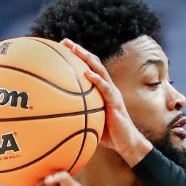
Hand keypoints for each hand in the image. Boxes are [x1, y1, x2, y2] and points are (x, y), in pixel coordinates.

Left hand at [60, 39, 151, 164]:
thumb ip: (78, 115)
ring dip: (87, 58)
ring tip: (75, 49)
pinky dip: (97, 80)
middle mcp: (108, 88)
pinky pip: (105, 89)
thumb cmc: (109, 135)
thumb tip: (58, 118)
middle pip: (94, 64)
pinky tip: (87, 74)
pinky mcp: (116, 103)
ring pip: (100, 71)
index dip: (78, 57)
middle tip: (65, 42)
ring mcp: (113, 94)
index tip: (63, 48)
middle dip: (80, 51)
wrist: (127, 144)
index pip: (90, 68)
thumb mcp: (91, 122)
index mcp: (102, 90)